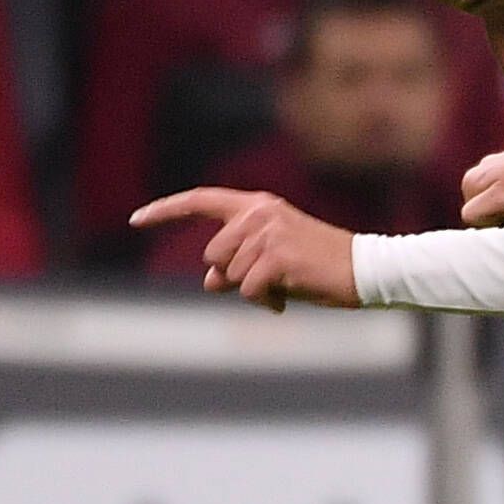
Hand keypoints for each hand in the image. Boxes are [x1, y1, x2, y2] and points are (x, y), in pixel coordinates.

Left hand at [128, 187, 359, 310]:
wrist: (368, 270)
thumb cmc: (322, 267)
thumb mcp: (274, 262)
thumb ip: (238, 264)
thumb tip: (209, 281)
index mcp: (259, 206)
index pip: (201, 201)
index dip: (165, 210)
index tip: (135, 220)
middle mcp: (260, 213)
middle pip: (213, 255)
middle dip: (233, 277)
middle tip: (269, 284)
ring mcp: (268, 233)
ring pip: (230, 275)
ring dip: (253, 292)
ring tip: (285, 290)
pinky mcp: (277, 257)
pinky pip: (248, 290)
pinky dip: (265, 302)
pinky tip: (288, 300)